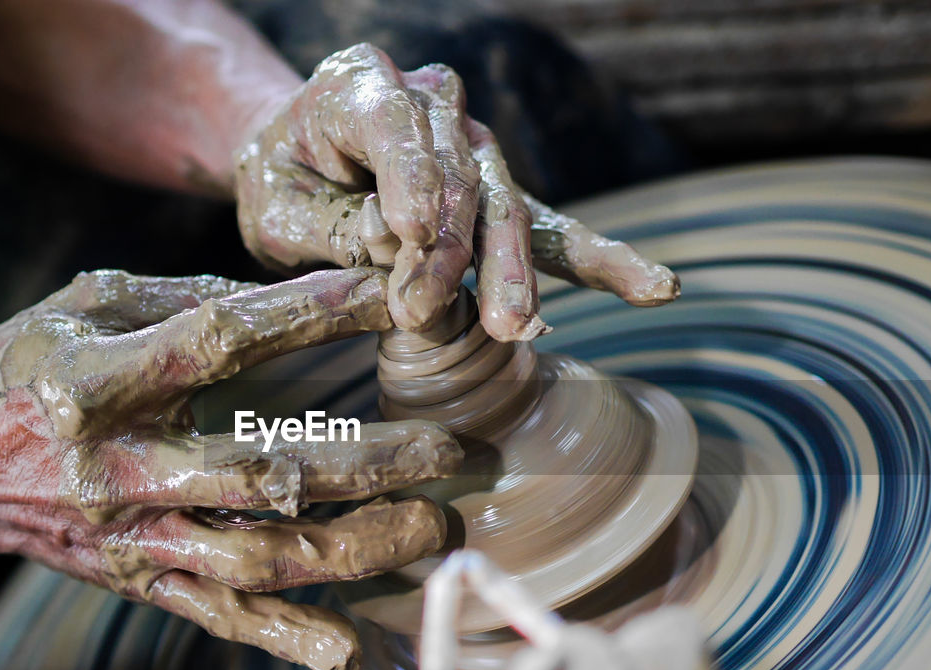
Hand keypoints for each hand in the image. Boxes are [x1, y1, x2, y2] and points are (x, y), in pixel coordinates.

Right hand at [0, 267, 461, 669]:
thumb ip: (180, 298)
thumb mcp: (81, 306)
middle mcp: (121, 469)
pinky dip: (292, 637)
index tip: (394, 296)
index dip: (314, 316)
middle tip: (449, 449)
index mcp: (100, 382)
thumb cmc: (16, 371)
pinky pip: (224, 619)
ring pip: (261, 558)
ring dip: (356, 549)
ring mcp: (134, 538)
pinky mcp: (140, 583)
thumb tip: (294, 299)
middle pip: (264, 470)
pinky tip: (357, 645)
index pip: (224, 341)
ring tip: (433, 529)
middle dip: (369, 464)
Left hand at [234, 43, 678, 342]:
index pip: (396, 129)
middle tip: (431, 313)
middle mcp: (429, 102)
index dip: (409, 182)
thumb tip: (403, 252)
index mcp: (361, 85)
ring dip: (509, 273)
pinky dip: (595, 260)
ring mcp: (472, 143)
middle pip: (456, 177)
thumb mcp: (276, 207)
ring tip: (515, 323)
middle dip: (451, 253)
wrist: (297, 160)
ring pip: (503, 207)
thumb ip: (334, 227)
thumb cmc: (282, 182)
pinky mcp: (497, 189)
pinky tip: (655, 286)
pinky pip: (548, 227)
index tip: (411, 238)